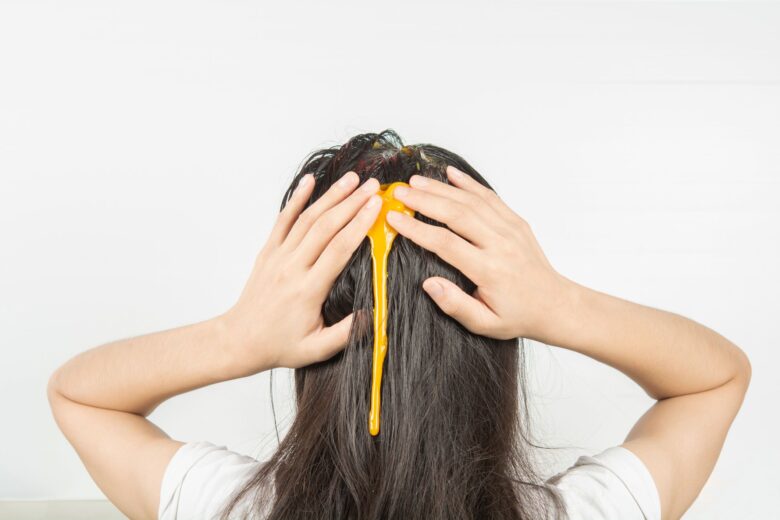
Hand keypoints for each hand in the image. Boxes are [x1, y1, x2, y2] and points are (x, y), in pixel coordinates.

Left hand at [222, 171, 380, 372]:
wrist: (239, 341)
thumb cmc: (279, 345)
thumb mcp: (317, 349)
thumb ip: (347, 333)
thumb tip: (374, 314)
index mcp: (308, 290)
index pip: (338, 249)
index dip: (359, 225)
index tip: (376, 207)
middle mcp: (292, 267)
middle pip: (325, 227)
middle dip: (351, 203)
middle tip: (372, 186)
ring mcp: (278, 256)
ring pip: (306, 219)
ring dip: (330, 196)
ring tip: (351, 179)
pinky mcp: (268, 252)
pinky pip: (283, 220)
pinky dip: (297, 199)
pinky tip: (310, 182)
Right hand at [386, 165, 572, 341]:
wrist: (555, 305)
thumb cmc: (517, 315)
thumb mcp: (484, 324)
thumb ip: (455, 305)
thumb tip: (428, 284)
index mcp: (489, 270)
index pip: (445, 243)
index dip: (417, 230)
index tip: (395, 220)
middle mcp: (500, 244)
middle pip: (456, 214)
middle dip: (424, 201)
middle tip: (399, 193)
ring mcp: (510, 229)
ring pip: (471, 201)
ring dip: (441, 188)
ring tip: (415, 182)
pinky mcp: (516, 221)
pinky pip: (490, 197)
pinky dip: (469, 183)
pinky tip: (451, 174)